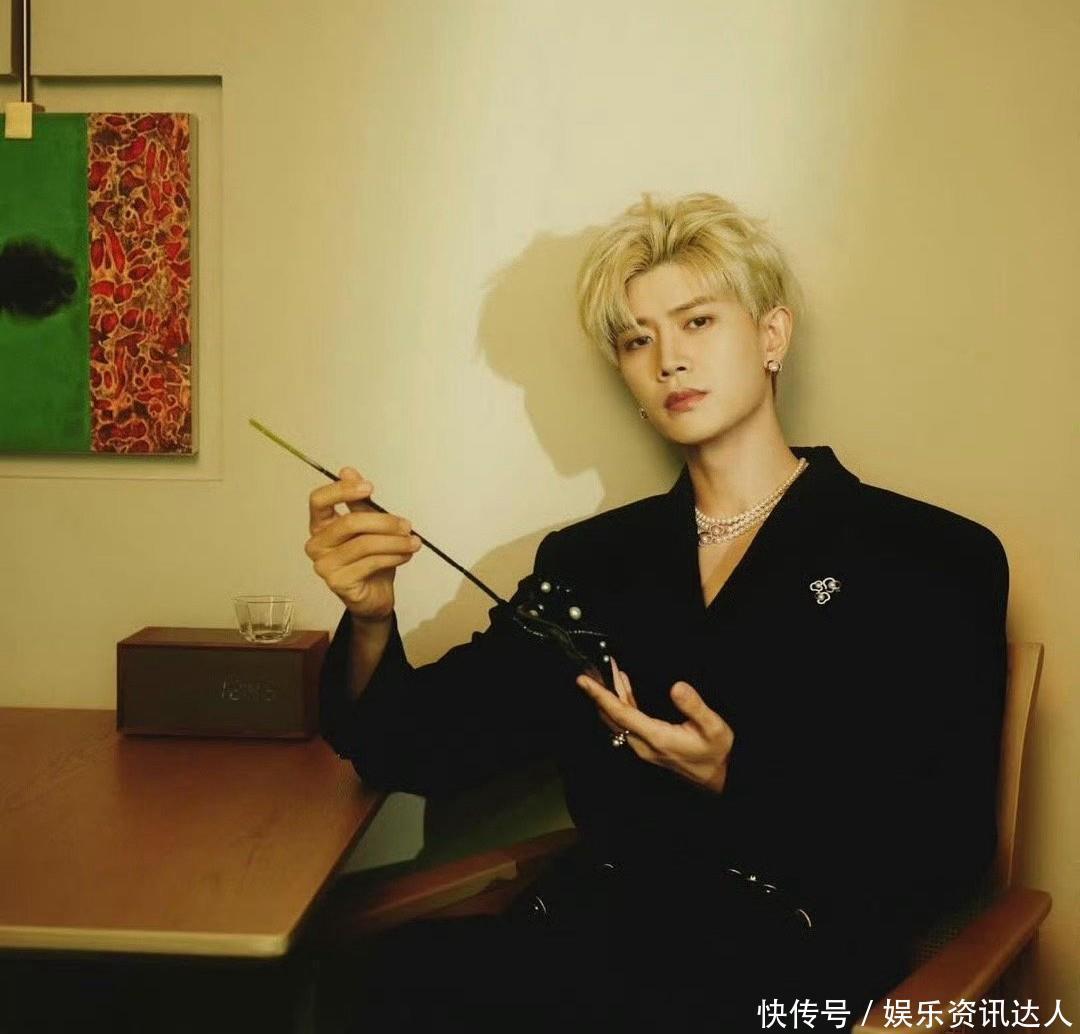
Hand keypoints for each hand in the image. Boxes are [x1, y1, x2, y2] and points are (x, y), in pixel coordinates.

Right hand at [305, 466, 421, 622]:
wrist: (374, 596)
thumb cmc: (370, 559)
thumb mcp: (369, 527)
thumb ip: (359, 502)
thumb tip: (347, 470)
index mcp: (321, 526)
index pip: (319, 500)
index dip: (342, 490)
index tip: (369, 487)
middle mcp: (316, 544)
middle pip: (350, 523)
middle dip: (384, 522)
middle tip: (407, 524)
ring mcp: (324, 566)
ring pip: (364, 544)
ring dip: (395, 541)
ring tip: (413, 542)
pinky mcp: (338, 582)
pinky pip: (370, 563)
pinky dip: (393, 557)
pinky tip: (406, 555)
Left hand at [576, 658, 734, 793]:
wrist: (721, 776)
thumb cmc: (718, 751)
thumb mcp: (713, 727)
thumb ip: (694, 706)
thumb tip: (677, 686)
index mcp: (656, 738)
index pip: (620, 714)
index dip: (600, 695)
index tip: (583, 680)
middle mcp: (644, 744)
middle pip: (612, 716)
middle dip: (599, 692)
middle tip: (591, 668)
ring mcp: (644, 746)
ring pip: (618, 719)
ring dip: (611, 695)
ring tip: (609, 669)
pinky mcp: (648, 745)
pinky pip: (628, 721)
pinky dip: (622, 701)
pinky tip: (624, 685)